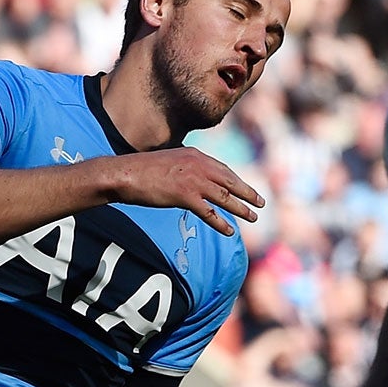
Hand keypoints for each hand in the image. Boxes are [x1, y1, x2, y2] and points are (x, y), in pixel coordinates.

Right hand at [109, 148, 261, 237]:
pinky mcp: (185, 196)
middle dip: (248, 192)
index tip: (247, 189)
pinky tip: (229, 231)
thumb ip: (183, 168)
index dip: (237, 181)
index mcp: (195, 155)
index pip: (223, 169)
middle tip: (261, 202)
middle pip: (230, 181)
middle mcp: (199, 165)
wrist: (125, 173)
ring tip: (253, 218)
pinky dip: (221, 223)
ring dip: (241, 208)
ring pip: (225, 197)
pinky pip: (209, 212)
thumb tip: (189, 179)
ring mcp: (193, 181)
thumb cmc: (141, 170)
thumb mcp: (169, 162)